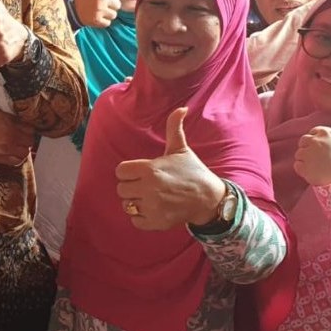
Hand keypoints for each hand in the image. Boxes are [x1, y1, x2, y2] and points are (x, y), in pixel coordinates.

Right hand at [0, 110, 34, 165]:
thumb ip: (10, 119)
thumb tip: (22, 122)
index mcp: (9, 126)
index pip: (30, 129)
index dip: (29, 129)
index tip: (25, 129)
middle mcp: (9, 139)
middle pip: (29, 143)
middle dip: (28, 140)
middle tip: (23, 138)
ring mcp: (4, 151)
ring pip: (24, 154)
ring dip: (24, 150)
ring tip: (18, 146)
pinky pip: (15, 162)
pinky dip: (17, 159)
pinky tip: (12, 154)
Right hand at [72, 0, 120, 28]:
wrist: (69, 8)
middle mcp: (101, 0)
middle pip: (117, 5)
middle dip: (112, 5)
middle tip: (103, 4)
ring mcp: (99, 11)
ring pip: (114, 14)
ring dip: (108, 13)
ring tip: (100, 10)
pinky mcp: (96, 21)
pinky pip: (108, 23)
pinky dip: (103, 21)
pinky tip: (97, 16)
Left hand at [116, 107, 225, 230]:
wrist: (209, 199)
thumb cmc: (192, 172)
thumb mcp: (181, 149)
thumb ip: (174, 127)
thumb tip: (181, 108)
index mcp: (150, 169)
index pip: (120, 171)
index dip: (128, 172)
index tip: (139, 173)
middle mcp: (149, 188)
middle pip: (121, 189)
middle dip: (131, 187)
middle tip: (145, 185)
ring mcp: (152, 207)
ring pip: (127, 205)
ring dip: (135, 202)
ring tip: (149, 197)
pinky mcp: (156, 222)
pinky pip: (135, 221)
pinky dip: (140, 217)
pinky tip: (152, 209)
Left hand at [293, 99, 330, 186]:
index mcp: (324, 131)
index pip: (313, 134)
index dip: (321, 143)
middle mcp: (314, 141)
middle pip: (304, 143)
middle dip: (312, 150)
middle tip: (326, 160)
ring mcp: (307, 154)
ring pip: (300, 155)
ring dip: (308, 161)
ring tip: (323, 167)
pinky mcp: (303, 168)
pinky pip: (297, 166)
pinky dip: (304, 171)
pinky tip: (317, 173)